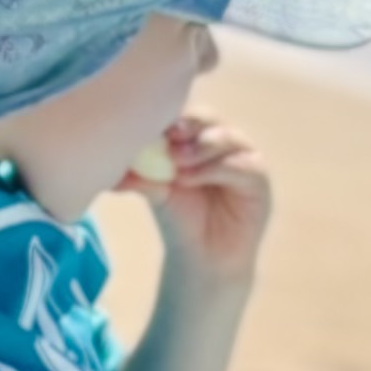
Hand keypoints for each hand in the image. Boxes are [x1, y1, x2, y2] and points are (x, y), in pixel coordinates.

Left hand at [134, 111, 273, 275]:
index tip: (149, 122)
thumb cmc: (179, 218)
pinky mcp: (259, 178)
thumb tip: (111, 171)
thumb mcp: (156, 193)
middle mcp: (221, 141)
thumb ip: (139, 176)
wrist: (202, 257)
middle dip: (188, 124)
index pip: (185, 114)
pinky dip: (214, 168)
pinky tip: (189, 179)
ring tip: (177, 163)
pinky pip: (241, 164)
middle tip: (169, 137)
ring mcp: (243, 156)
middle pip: (208, 118)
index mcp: (196, 137)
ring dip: (200, 148)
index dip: (169, 114)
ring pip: (226, 137)